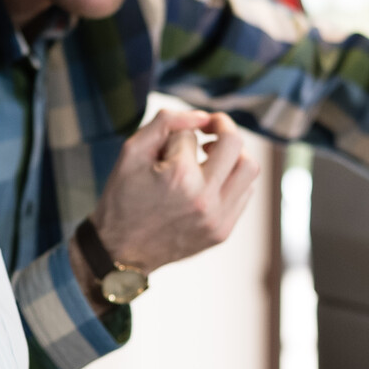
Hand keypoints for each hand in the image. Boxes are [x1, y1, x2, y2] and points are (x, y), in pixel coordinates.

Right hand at [80, 109, 258, 283]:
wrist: (119, 251)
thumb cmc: (122, 198)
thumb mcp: (132, 151)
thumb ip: (166, 123)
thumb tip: (201, 117)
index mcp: (179, 176)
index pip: (192, 135)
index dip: (177, 134)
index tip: (165, 146)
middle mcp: (204, 199)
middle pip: (235, 143)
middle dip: (221, 127)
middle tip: (209, 128)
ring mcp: (216, 218)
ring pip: (249, 169)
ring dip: (234, 154)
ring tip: (212, 155)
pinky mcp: (222, 232)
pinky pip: (245, 193)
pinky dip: (233, 179)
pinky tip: (212, 180)